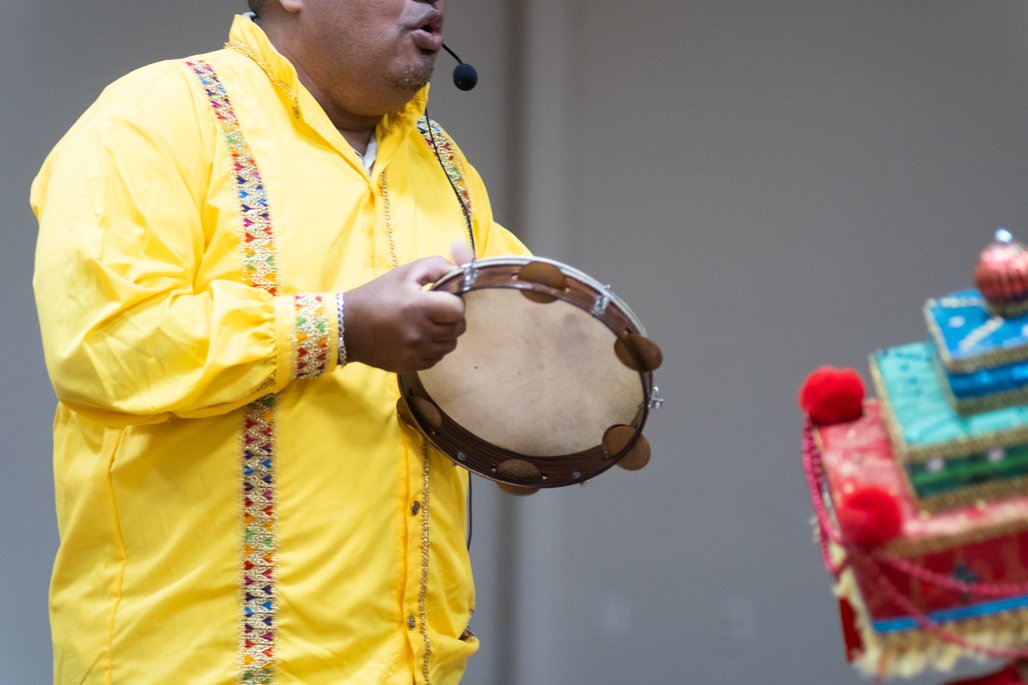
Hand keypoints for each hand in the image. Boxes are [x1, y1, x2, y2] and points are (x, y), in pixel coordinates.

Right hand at [344, 246, 469, 372]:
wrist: (347, 327)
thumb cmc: (377, 295)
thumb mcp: (405, 272)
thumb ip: (437, 266)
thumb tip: (461, 273)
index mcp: (418, 307)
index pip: (458, 309)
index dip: (454, 301)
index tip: (442, 298)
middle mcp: (420, 333)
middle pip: (458, 328)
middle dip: (450, 317)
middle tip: (434, 311)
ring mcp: (416, 353)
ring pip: (450, 344)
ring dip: (444, 334)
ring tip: (426, 324)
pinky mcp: (412, 366)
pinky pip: (437, 357)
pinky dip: (433, 348)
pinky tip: (418, 338)